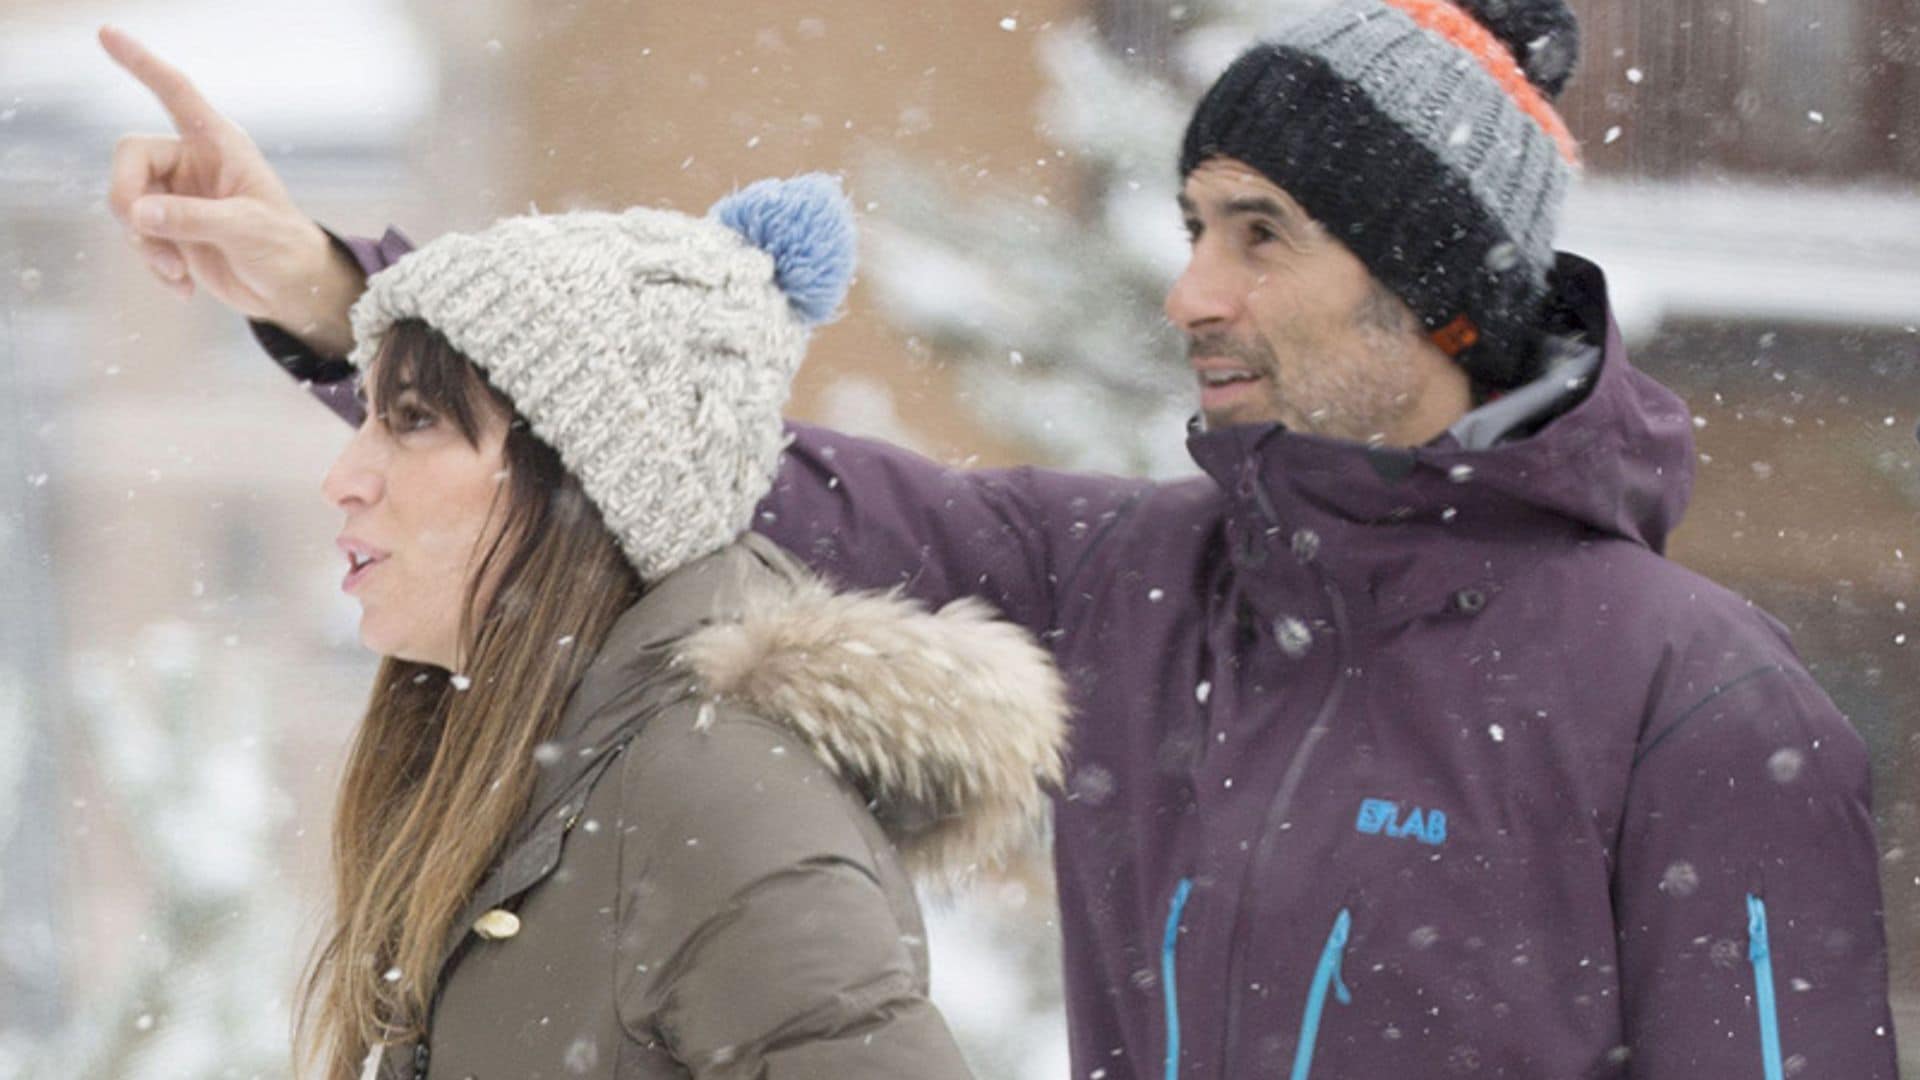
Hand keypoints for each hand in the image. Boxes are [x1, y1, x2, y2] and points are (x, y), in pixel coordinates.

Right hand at [100, 26, 362, 354]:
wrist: (291, 290)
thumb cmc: (284, 248)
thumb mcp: (247, 230)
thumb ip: (194, 218)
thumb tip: (138, 212)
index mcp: (218, 144)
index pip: (175, 93)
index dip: (141, 63)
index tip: (107, 34)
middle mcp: (191, 163)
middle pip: (129, 159)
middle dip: (127, 199)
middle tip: (145, 234)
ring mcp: (177, 195)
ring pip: (127, 203)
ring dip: (145, 242)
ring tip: (178, 272)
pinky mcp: (170, 227)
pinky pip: (138, 237)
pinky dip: (154, 264)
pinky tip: (185, 288)